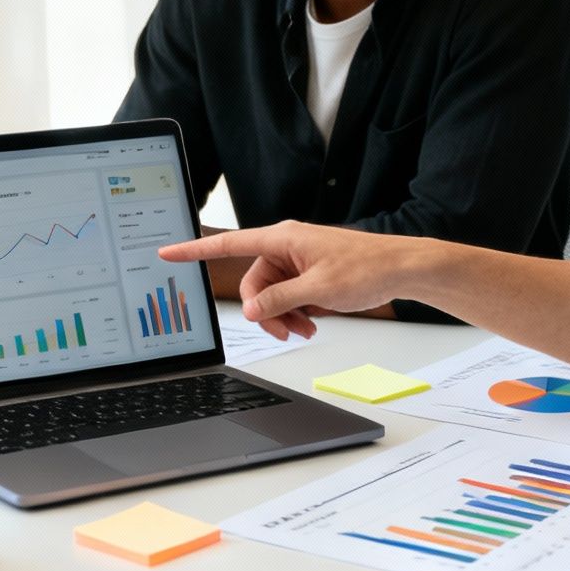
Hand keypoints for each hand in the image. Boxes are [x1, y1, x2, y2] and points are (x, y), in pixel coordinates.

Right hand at [161, 221, 420, 339]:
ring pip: (271, 294)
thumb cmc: (366, 267)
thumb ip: (280, 300)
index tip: (168, 252)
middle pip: (254, 283)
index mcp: (282, 239)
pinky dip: (295, 312)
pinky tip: (312, 323)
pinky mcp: (308, 272)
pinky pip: (288, 295)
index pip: (229, 244)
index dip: (195, 249)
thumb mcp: (318, 289)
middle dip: (267, 311)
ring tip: (305, 329)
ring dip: (283, 316)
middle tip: (287, 331)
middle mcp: (286, 246)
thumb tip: (253, 311)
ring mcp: (297, 260)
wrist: (401, 268)